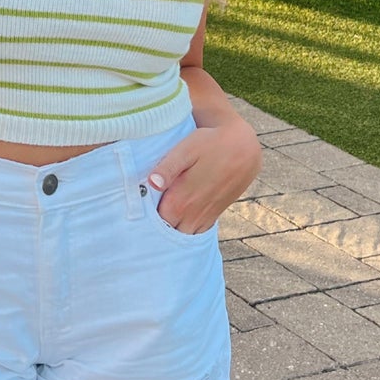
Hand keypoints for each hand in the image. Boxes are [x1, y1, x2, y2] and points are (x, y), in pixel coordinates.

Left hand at [148, 116, 262, 234]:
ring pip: (184, 236)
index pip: (154, 224)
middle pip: (167, 233)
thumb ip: (167, 168)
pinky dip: (187, 230)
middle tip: (146, 213)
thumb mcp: (186, 150)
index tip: (136, 210)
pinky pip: (198, 232)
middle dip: (156, 228)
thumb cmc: (210, 144)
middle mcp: (193, 214)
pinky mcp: (215, 214)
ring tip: (162, 216)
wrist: (243, 147)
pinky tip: (180, 219)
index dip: (144, 219)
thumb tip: (152, 183)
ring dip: (173, 229)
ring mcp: (205, 217)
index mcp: (180, 201)